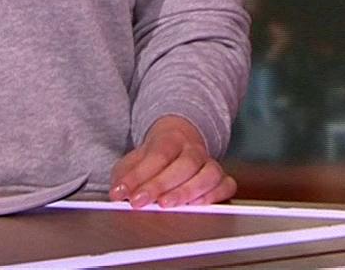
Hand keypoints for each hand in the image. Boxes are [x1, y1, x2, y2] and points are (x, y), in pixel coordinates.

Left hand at [108, 115, 235, 208]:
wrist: (179, 140)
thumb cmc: (155, 155)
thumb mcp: (134, 160)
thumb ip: (125, 176)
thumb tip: (117, 193)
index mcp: (171, 138)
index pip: (159, 154)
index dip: (143, 175)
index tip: (129, 195)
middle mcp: (193, 149)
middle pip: (184, 164)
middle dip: (162, 185)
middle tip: (143, 202)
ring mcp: (210, 163)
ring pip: (209, 174)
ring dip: (188, 191)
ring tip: (168, 205)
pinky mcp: (221, 178)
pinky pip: (227, 185)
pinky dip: (215, 196)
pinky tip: (197, 205)